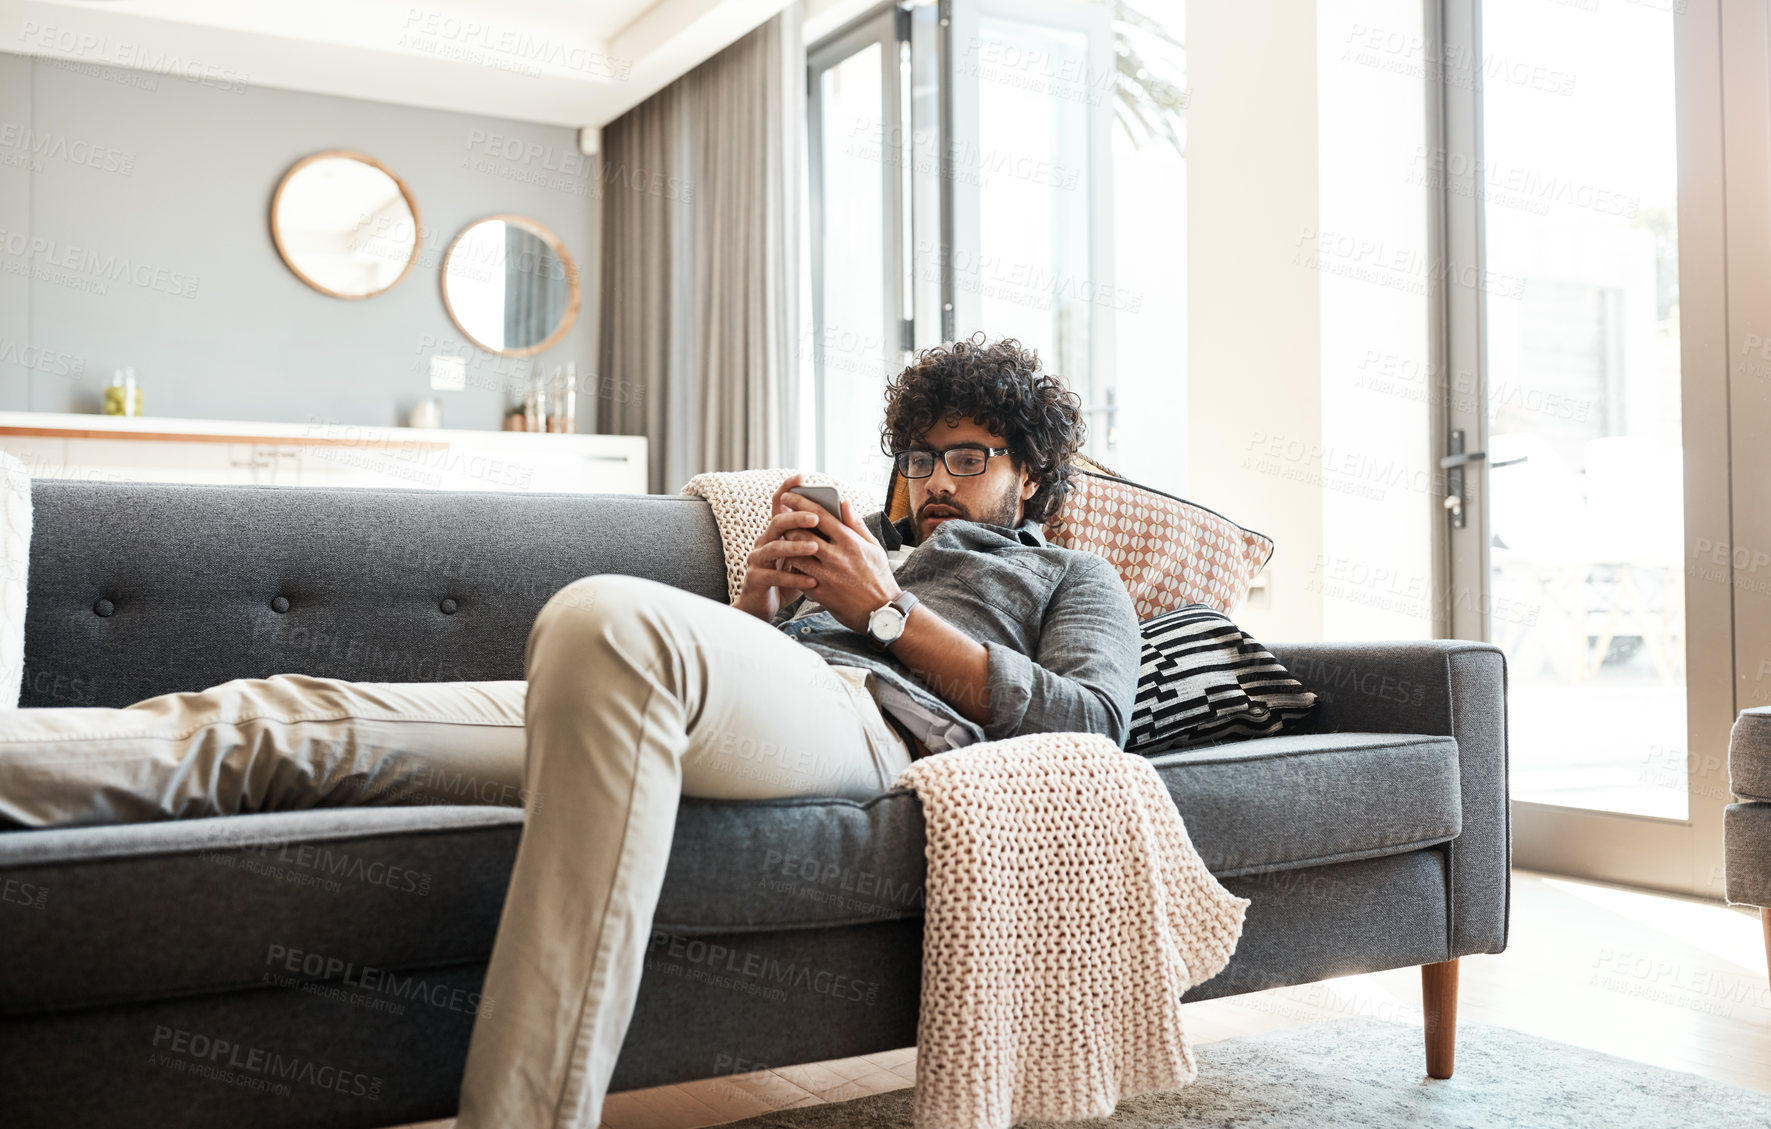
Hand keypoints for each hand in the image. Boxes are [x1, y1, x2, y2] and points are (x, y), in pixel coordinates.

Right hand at [733, 474, 826, 621]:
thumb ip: (818, 537)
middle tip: (815, 517)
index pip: (778, 506)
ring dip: (795, 546)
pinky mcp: (756, 579)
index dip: (786, 489)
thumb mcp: (805, 558)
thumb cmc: (788, 580)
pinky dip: (794, 577)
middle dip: (796, 517)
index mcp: (777, 533)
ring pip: (774, 548)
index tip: (799, 476)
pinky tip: (812, 580)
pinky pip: (774, 576)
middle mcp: (764, 542)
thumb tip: (839, 514)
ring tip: (815, 547)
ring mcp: (758, 560)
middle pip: (777, 522)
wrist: (764, 607)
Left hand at [779, 492, 901, 635]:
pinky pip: (798, 576)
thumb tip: (844, 503)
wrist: (881, 612)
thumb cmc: (879, 577)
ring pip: (795, 554)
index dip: (801, 502)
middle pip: (801, 534)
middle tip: (783, 519)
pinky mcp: (819, 593)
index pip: (820, 516)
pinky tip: (793, 563)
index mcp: (850, 542)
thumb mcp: (874, 547)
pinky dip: (793, 567)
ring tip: (785, 541)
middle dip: (788, 524)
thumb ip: (856, 524)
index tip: (789, 495)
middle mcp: (836, 557)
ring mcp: (826, 576)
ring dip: (787, 546)